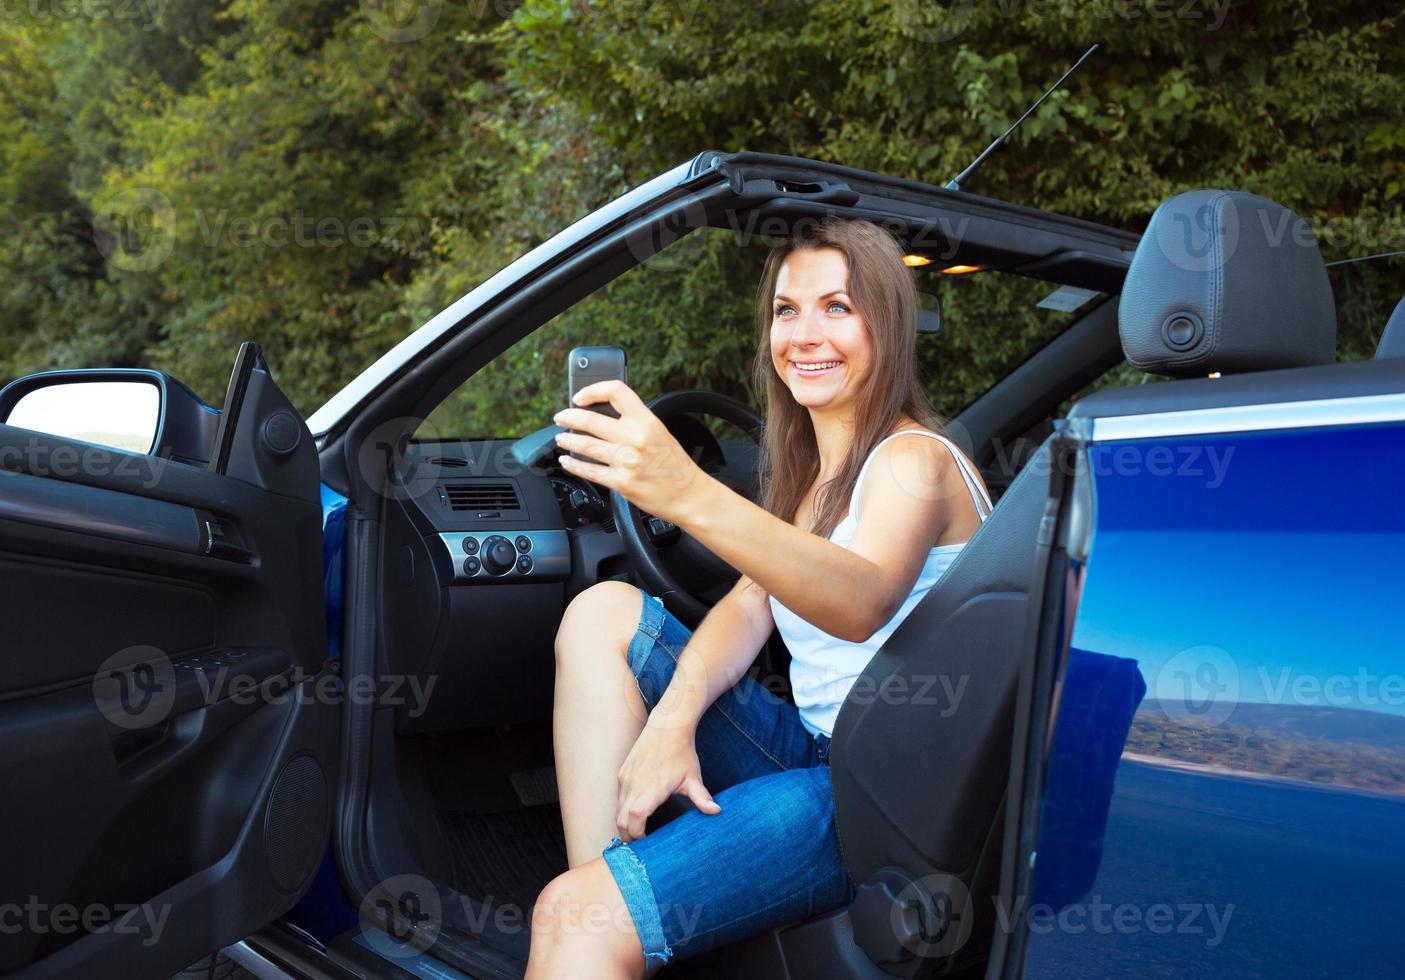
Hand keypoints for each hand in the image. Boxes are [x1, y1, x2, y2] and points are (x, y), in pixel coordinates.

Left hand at [552, 380, 711, 523]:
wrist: (689, 495)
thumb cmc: (675, 465)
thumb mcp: (659, 432)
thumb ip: (634, 422)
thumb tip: (601, 416)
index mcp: (647, 420)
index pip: (615, 391)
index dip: (592, 390)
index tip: (580, 397)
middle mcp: (636, 437)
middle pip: (590, 419)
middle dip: (568, 417)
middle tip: (561, 417)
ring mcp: (627, 461)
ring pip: (585, 445)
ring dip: (568, 441)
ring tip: (561, 439)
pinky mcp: (621, 482)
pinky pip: (589, 471)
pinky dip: (573, 465)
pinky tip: (567, 461)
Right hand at [614, 724, 720, 842]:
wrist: (667, 726)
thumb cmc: (681, 753)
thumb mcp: (693, 777)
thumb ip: (702, 798)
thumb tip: (717, 812)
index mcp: (651, 788)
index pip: (635, 818)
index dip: (638, 834)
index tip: (648, 842)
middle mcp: (634, 784)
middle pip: (621, 820)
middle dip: (629, 835)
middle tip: (642, 845)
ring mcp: (625, 778)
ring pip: (617, 810)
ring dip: (625, 823)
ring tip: (638, 832)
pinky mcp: (622, 774)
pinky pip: (618, 798)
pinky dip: (623, 810)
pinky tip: (635, 814)